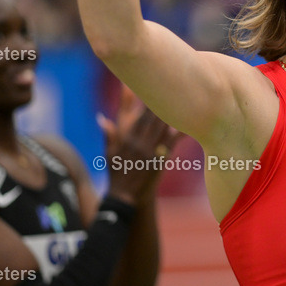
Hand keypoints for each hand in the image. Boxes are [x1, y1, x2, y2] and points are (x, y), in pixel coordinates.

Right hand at [98, 85, 180, 205]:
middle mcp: (135, 143)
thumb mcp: (109, 153)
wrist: (125, 197)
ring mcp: (147, 152)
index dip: (142, 101)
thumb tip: (101, 118)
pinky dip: (176, 133)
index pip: (133, 115)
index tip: (149, 87)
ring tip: (180, 100)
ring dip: (169, 114)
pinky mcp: (158, 161)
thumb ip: (108, 134)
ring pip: (160, 128)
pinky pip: (169, 144)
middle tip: (169, 88)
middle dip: (158, 103)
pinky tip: (185, 124)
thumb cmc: (117, 173)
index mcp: (124, 139)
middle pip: (149, 118)